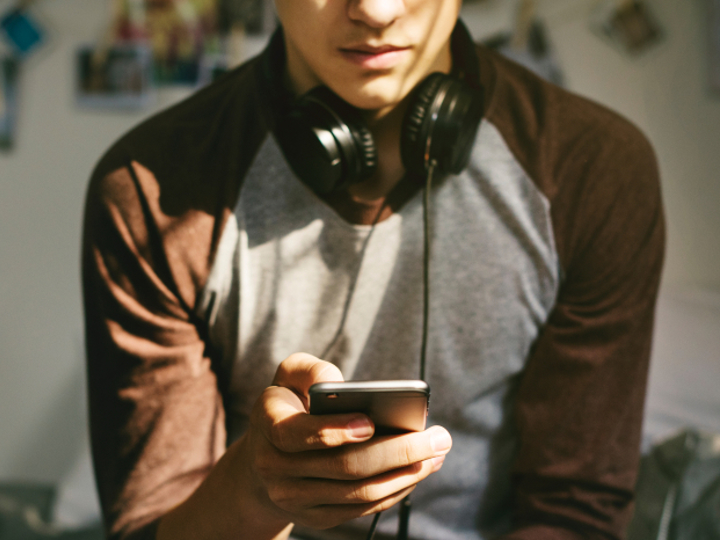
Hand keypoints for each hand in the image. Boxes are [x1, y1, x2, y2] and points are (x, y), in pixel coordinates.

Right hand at [239, 352, 451, 530]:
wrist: (264, 457)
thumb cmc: (288, 404)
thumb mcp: (289, 375)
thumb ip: (311, 370)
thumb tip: (338, 383)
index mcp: (267, 425)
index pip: (297, 434)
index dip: (335, 430)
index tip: (371, 422)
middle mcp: (274, 467)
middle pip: (344, 467)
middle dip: (397, 451)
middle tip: (439, 436)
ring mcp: (294, 498)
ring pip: (358, 493)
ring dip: (405, 474)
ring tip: (437, 453)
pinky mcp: (315, 517)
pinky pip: (362, 509)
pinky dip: (396, 490)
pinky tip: (419, 470)